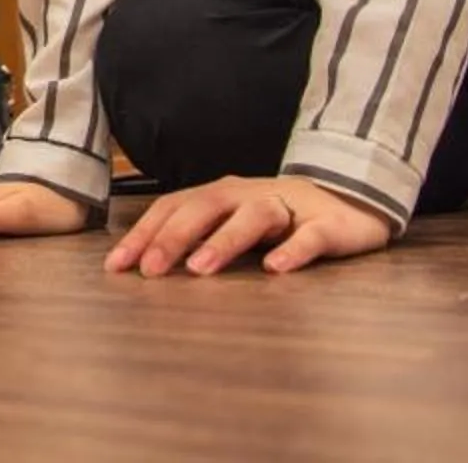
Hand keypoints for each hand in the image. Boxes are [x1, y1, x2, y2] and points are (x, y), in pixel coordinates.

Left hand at [105, 175, 391, 277]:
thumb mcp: (232, 225)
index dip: (143, 234)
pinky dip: (292, 250)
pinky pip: (310, 236)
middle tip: (149, 270)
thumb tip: (144, 265)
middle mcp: (248, 196)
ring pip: (253, 217)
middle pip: (205, 207)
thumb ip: (196, 239)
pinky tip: (275, 269)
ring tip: (201, 270)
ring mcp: (289, 207)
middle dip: (173, 237)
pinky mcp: (328, 225)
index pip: (173, 208)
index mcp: (221, 196)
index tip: (116, 267)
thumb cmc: (280, 219)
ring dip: (225, 241)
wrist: (351, 201)